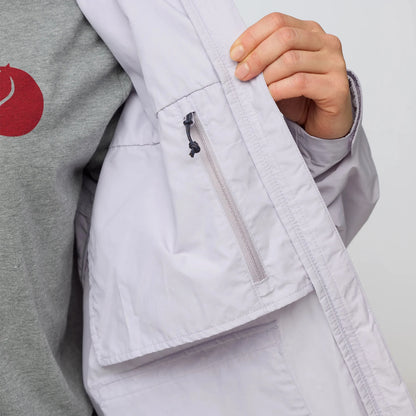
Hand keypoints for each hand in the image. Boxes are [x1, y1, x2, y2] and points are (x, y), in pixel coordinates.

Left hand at [229, 12, 352, 138]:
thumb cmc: (301, 98)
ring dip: (266, 75)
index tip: (235, 55)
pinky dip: (279, 90)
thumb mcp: (278, 74)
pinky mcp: (336, 87)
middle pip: (285, 37)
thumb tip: (237, 58)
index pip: (278, 21)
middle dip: (257, 56)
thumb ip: (264, 61)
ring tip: (254, 89)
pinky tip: (269, 96)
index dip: (252, 36)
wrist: (323, 123)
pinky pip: (301, 82)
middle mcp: (325, 42)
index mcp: (310, 32)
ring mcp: (334, 63)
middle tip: (241, 74)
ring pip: (292, 60)